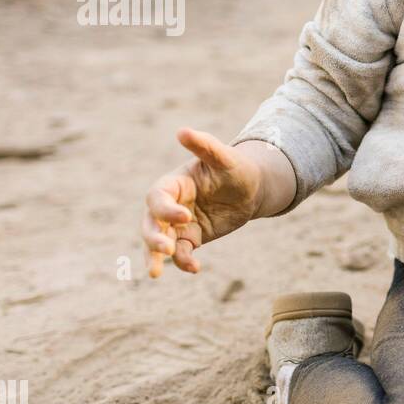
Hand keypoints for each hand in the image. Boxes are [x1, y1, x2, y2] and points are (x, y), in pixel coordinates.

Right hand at [140, 128, 263, 276]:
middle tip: (166, 249)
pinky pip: (181, 253)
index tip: (185, 217)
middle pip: (150, 222)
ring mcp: (178, 223)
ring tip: (156, 272)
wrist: (252, 189)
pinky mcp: (190, 238)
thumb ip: (205, 146)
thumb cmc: (237, 168)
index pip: (157, 196)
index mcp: (173, 183)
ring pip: (158, 241)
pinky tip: (194, 268)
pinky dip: (183, 262)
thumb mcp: (225, 157)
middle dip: (152, 237)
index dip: (165, 208)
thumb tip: (182, 131)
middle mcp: (171, 204)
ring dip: (156, 255)